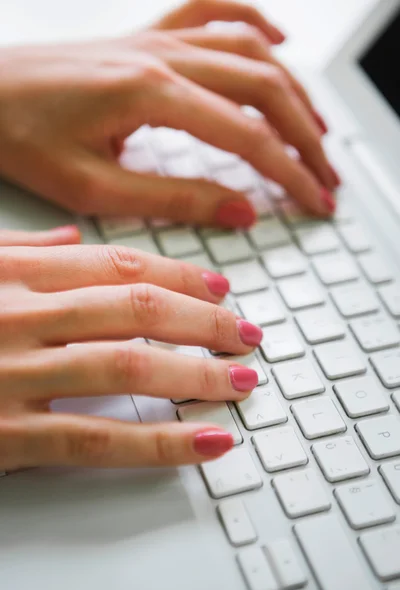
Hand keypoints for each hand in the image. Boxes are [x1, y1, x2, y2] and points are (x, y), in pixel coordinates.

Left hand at [0, 0, 337, 227]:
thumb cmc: (18, 137)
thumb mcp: (93, 188)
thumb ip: (173, 199)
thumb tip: (240, 209)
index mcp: (149, 94)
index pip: (247, 137)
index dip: (289, 174)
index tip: (314, 201)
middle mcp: (160, 56)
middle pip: (263, 88)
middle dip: (306, 137)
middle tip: (326, 175)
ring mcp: (154, 40)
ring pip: (248, 50)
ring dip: (293, 88)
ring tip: (317, 129)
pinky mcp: (144, 38)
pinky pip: (210, 10)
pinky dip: (252, 21)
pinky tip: (277, 39)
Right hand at [0, 227, 261, 470]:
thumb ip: (20, 250)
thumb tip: (72, 238)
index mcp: (13, 273)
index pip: (117, 267)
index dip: (180, 277)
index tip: (218, 290)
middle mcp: (18, 316)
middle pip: (137, 309)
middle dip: (205, 322)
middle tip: (244, 335)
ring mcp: (13, 374)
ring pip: (127, 368)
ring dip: (198, 375)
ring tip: (240, 382)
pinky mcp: (5, 434)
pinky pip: (95, 439)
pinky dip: (159, 442)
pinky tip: (203, 442)